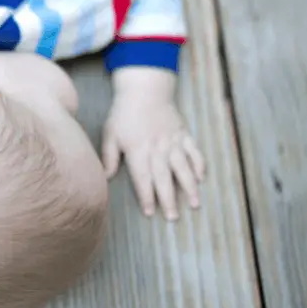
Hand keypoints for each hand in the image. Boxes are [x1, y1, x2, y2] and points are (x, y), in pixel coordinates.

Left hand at [102, 68, 206, 220]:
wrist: (144, 90)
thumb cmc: (124, 114)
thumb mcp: (110, 133)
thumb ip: (109, 157)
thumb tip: (105, 178)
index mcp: (137, 149)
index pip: (143, 178)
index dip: (146, 196)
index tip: (149, 212)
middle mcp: (157, 148)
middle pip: (164, 177)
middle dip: (169, 199)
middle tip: (173, 218)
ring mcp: (173, 141)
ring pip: (183, 167)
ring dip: (189, 187)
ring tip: (195, 204)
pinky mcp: (183, 134)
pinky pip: (194, 152)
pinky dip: (199, 165)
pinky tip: (202, 179)